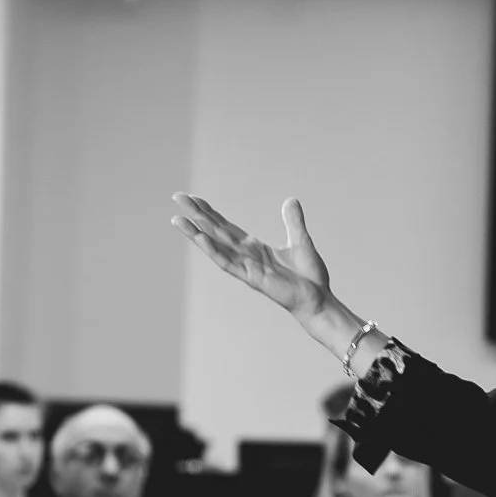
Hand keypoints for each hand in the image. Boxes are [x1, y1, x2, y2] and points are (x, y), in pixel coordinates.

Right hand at [171, 194, 331, 317]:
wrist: (318, 299)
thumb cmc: (309, 276)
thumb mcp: (300, 240)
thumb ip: (293, 221)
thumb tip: (290, 200)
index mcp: (253, 248)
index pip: (226, 227)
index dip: (209, 212)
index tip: (193, 199)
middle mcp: (245, 256)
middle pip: (215, 232)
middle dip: (196, 215)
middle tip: (177, 198)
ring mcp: (245, 267)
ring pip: (214, 246)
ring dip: (195, 233)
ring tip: (177, 220)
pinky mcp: (251, 278)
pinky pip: (228, 262)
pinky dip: (213, 250)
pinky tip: (200, 238)